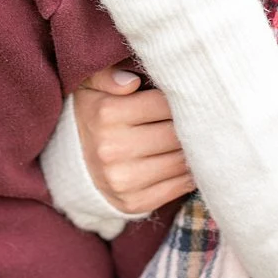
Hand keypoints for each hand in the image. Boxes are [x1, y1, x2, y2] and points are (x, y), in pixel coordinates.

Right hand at [74, 67, 193, 213]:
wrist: (75, 160)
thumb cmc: (97, 113)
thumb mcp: (94, 85)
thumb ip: (108, 74)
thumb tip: (131, 82)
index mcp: (106, 113)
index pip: (167, 103)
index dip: (182, 99)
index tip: (187, 96)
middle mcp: (112, 149)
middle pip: (177, 133)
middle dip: (192, 124)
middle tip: (202, 117)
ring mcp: (121, 180)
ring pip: (182, 161)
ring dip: (195, 150)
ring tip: (198, 138)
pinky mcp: (133, 203)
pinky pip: (179, 187)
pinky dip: (190, 174)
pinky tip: (188, 161)